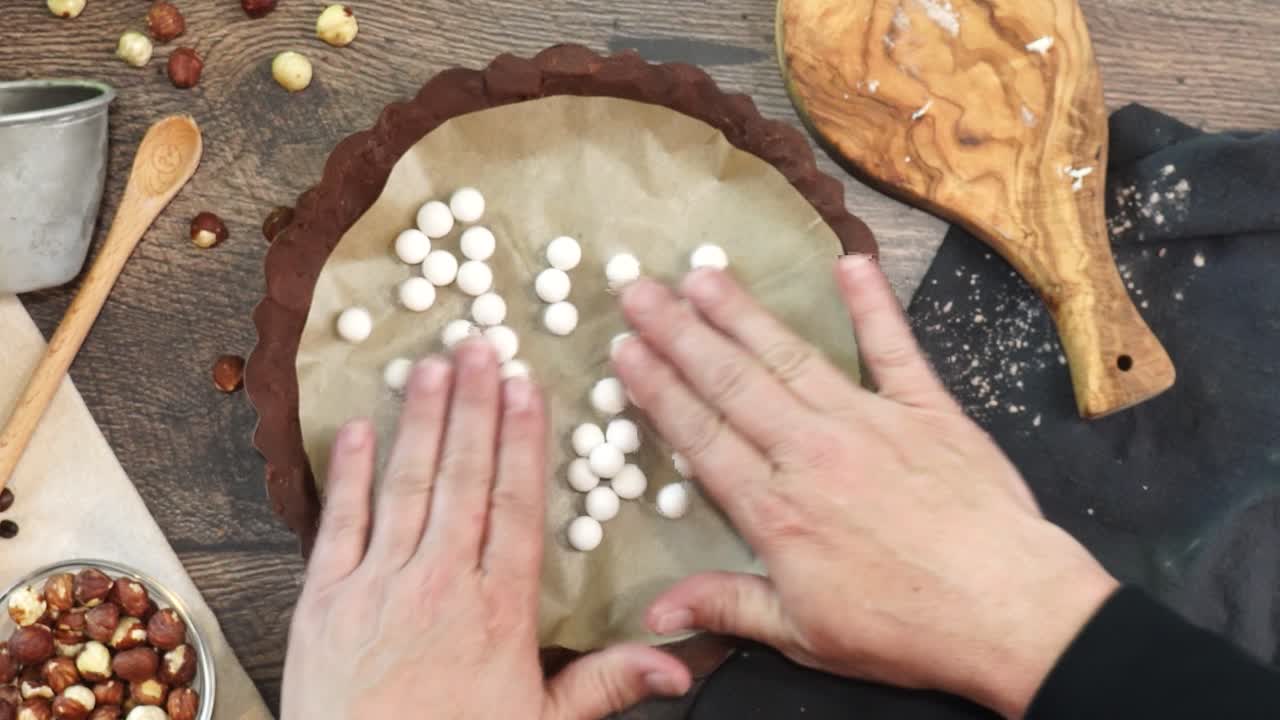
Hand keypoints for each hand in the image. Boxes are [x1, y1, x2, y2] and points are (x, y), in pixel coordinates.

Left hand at [280, 340, 690, 719]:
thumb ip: (608, 684)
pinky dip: (348, 472)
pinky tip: (360, 428)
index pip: (516, 504)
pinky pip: (340, 522)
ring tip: (431, 367)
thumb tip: (678, 667)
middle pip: (464, 477)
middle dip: (473, 406)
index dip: (523, 440)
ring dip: (422, 421)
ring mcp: (380, 586)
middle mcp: (441, 583)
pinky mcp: (326, 599)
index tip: (525, 390)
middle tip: (479, 348)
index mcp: (498, 609)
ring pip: (407, 485)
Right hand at [612, 256, 1118, 718]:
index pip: (701, 435)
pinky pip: (893, 347)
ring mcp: (869, 422)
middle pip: (731, 382)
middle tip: (638, 290)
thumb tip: (652, 614)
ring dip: (742, 312)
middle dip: (678, 333)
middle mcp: (811, 452)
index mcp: (777, 508)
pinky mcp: (927, 409)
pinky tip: (848, 264)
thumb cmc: (905, 628)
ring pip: (790, 356)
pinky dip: (872, 304)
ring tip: (703, 274)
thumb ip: (727, 605)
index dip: (657, 389)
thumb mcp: (804, 634)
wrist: (1009, 611)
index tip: (624, 350)